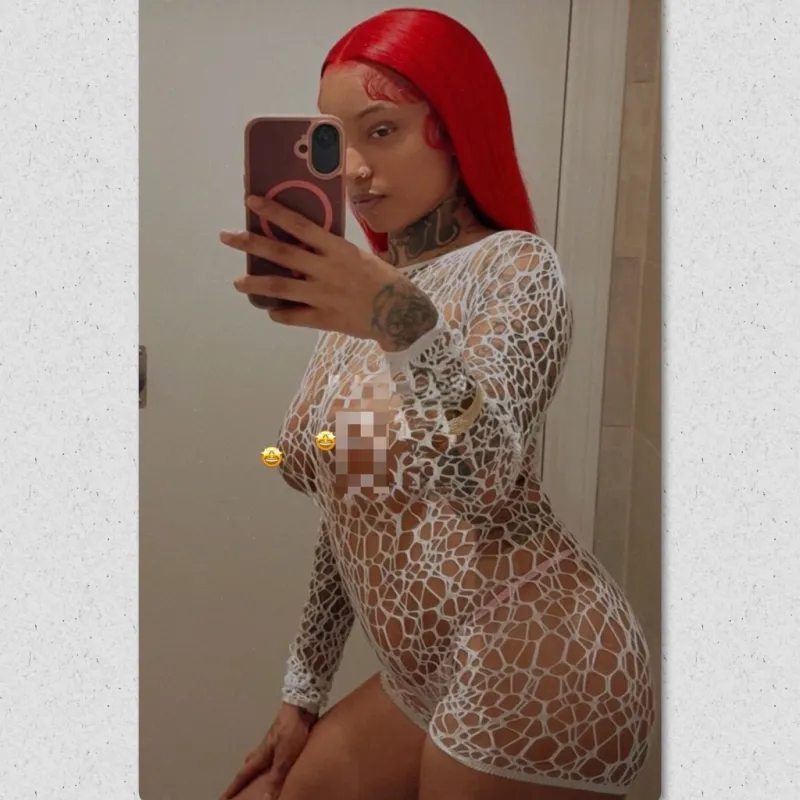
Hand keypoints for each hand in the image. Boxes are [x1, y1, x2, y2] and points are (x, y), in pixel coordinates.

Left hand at [219, 195, 438, 350]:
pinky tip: (270, 310)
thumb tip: (306, 238)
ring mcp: (324, 296)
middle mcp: (327, 270)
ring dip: (255, 284)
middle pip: (281, 254)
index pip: (300, 225)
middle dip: (251, 243)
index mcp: (337, 249)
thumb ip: (332, 250)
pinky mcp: (325, 319)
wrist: (400, 313)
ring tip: (238, 282)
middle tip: (227, 236)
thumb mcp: (359, 255)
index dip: (273, 213)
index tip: (251, 201)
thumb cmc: (382, 279)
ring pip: (280, 288)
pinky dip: (279, 313)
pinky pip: (294, 317)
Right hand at [219, 703, 316, 799]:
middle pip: (250, 764)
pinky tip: (280, 761)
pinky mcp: (285, 736)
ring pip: (261, 757)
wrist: (302, 705)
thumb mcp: (284, 757)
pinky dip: (271, 761)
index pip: (244, 774)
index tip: (223, 798)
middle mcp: (266, 747)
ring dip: (257, 767)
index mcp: (262, 754)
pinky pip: (274, 753)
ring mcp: (275, 741)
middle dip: (243, 776)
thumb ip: (275, 778)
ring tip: (258, 776)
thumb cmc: (291, 729)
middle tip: (238, 785)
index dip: (233, 788)